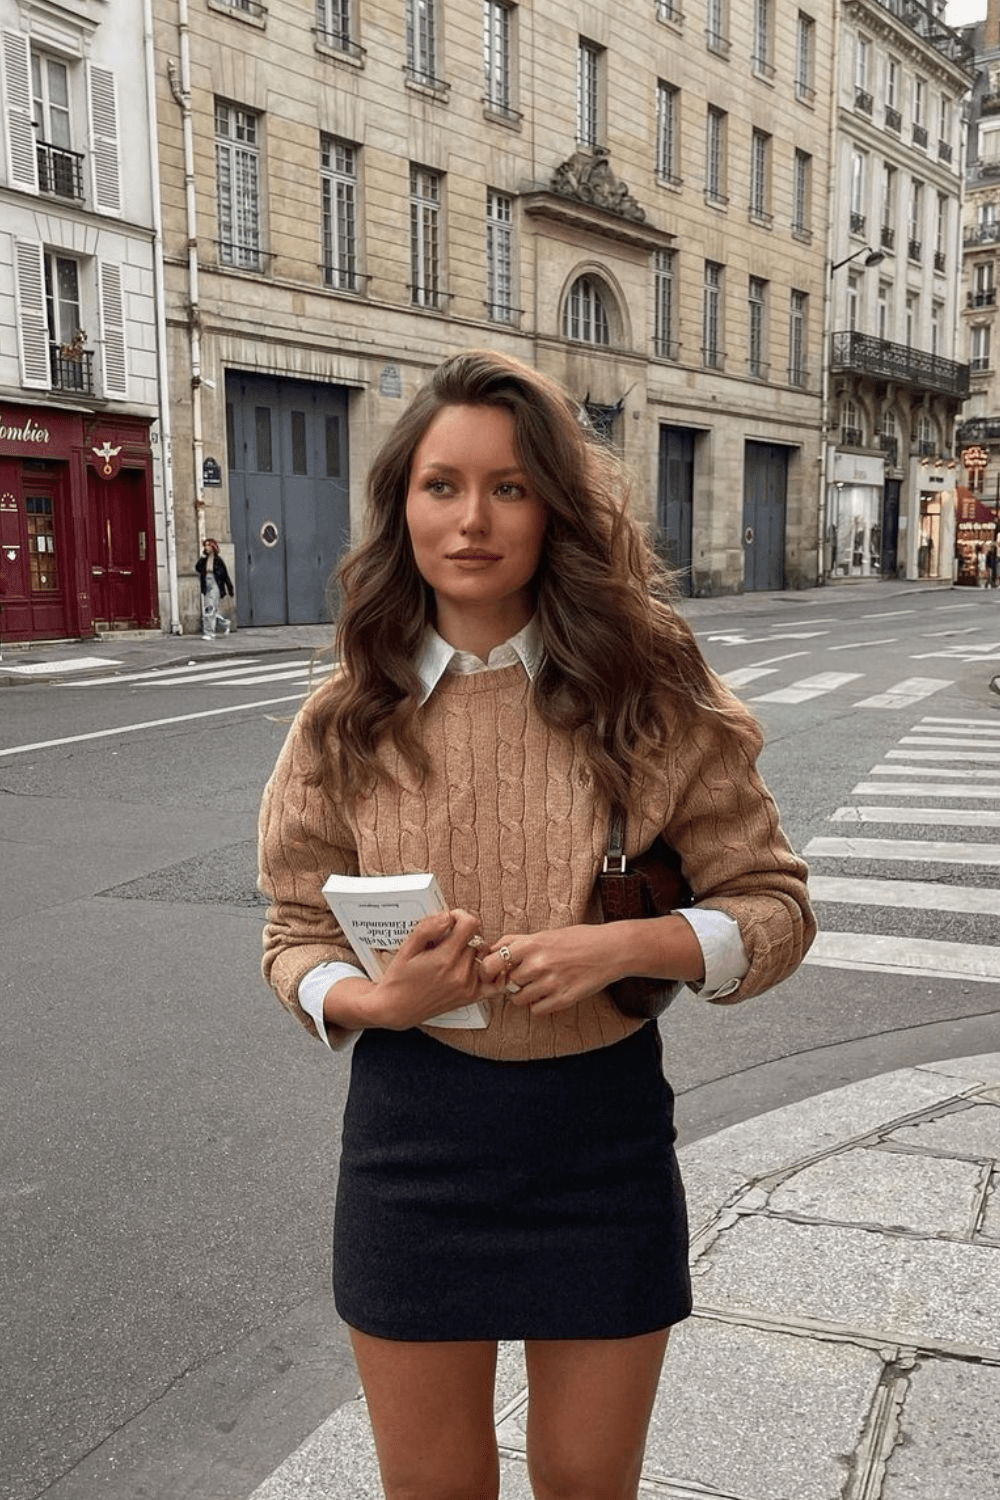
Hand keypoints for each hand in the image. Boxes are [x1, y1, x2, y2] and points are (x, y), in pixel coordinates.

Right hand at [368, 908, 500, 1029]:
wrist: (397, 1009)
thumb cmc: (399, 979)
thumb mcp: (407, 948)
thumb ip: (428, 928)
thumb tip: (448, 916)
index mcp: (445, 959)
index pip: (471, 924)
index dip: (461, 916)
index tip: (450, 920)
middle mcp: (461, 973)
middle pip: (477, 938)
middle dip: (464, 934)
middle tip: (447, 939)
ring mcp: (469, 987)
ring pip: (484, 954)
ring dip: (473, 949)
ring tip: (455, 953)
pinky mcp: (472, 997)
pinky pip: (496, 981)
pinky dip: (492, 971)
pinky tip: (478, 966)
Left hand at [478, 926, 623, 1016]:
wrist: (610, 950)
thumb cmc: (579, 939)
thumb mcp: (545, 934)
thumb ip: (517, 941)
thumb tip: (491, 949)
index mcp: (531, 945)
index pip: (492, 962)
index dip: (488, 970)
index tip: (491, 972)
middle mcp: (538, 964)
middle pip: (506, 983)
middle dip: (511, 981)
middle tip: (522, 977)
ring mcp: (550, 983)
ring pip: (519, 999)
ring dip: (524, 994)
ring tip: (538, 984)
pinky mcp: (563, 999)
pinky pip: (536, 1010)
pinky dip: (539, 1005)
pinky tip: (548, 993)